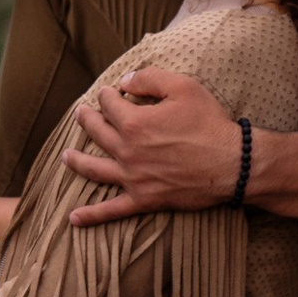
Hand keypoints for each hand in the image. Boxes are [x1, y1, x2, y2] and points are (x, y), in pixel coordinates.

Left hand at [64, 68, 245, 222]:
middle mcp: (127, 150)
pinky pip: (112, 210)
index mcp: (134, 122)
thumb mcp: (183, 87)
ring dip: (76, 162)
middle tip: (80, 114)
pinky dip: (92, 215)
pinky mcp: (144, 199)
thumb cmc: (210, 123)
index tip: (112, 92)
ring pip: (94, 169)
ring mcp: (133, 177)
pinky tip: (74, 218)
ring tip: (65, 156)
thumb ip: (150, 78)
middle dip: (86, 120)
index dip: (109, 94)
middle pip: (97, 132)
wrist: (232, 164)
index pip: (110, 104)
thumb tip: (125, 80)